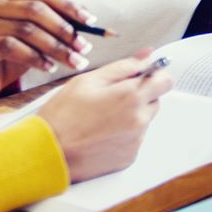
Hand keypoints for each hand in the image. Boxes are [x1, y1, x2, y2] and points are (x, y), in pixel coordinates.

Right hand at [0, 0, 93, 109]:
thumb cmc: (2, 61)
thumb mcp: (31, 41)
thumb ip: (52, 29)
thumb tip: (88, 23)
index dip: (69, 7)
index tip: (91, 22)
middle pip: (36, 10)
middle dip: (65, 30)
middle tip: (84, 48)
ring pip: (26, 30)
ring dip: (55, 47)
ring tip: (72, 61)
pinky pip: (10, 47)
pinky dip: (34, 57)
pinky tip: (48, 68)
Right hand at [32, 52, 173, 181]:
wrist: (45, 155)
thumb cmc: (61, 117)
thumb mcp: (87, 81)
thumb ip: (123, 66)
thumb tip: (147, 55)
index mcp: (131, 96)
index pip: (165, 80)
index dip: (153, 76)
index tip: (139, 77)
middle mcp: (139, 120)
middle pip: (155, 100)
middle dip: (139, 95)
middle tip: (109, 99)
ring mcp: (136, 141)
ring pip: (144, 120)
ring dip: (131, 115)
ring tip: (100, 118)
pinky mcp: (129, 157)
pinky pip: (135, 139)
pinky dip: (123, 135)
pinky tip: (100, 134)